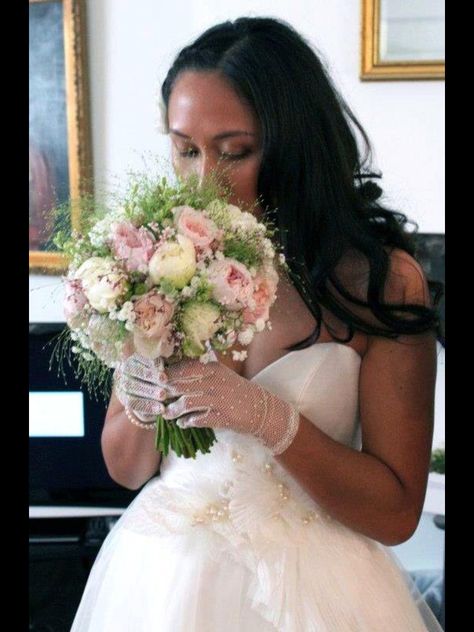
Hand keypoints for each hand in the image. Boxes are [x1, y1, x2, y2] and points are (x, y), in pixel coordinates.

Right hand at [113, 354, 200, 422]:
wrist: (156, 393)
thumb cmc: (167, 374)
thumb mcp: (169, 365)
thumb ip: (172, 360)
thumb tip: (185, 354)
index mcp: (137, 356)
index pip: (141, 356)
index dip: (151, 361)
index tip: (162, 367)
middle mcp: (128, 369)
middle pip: (136, 371)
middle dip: (151, 376)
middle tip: (164, 380)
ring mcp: (126, 385)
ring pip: (134, 387)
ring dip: (150, 392)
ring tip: (163, 395)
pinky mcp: (128, 400)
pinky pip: (136, 404)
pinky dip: (149, 407)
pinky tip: (161, 409)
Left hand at [161, 358, 299, 454]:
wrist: (261, 409)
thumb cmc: (237, 390)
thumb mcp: (222, 374)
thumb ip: (203, 367)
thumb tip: (178, 363)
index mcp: (214, 369)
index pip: (184, 368)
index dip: (168, 373)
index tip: (156, 378)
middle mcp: (215, 382)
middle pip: (181, 385)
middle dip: (165, 392)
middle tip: (156, 397)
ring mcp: (219, 400)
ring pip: (187, 403)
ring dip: (173, 410)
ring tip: (167, 414)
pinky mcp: (222, 417)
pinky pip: (198, 420)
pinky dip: (187, 422)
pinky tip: (182, 424)